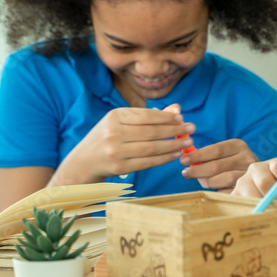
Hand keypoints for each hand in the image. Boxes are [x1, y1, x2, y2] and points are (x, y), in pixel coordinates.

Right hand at [52, 107, 194, 183]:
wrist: (84, 162)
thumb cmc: (108, 137)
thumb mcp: (123, 122)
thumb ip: (149, 115)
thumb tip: (177, 109)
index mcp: (114, 116)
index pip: (146, 116)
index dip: (166, 117)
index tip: (182, 118)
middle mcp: (113, 132)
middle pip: (151, 132)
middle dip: (175, 130)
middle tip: (192, 128)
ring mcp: (115, 151)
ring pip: (151, 148)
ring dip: (173, 145)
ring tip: (188, 142)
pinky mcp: (119, 167)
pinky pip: (147, 162)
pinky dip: (164, 158)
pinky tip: (175, 154)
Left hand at [180, 138, 259, 191]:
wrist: (261, 174)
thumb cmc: (233, 164)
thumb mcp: (225, 154)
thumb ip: (208, 155)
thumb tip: (187, 160)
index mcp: (238, 145)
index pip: (215, 150)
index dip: (197, 155)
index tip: (183, 160)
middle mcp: (246, 157)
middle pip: (216, 166)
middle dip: (197, 170)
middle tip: (186, 173)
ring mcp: (250, 173)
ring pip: (222, 179)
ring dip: (208, 182)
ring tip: (202, 181)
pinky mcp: (250, 188)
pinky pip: (228, 192)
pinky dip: (218, 191)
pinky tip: (215, 189)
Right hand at [232, 159, 276, 229]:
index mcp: (275, 165)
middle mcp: (257, 170)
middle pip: (264, 180)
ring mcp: (243, 183)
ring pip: (252, 195)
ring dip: (266, 209)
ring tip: (275, 216)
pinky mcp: (234, 197)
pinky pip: (242, 206)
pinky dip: (254, 214)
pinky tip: (262, 218)